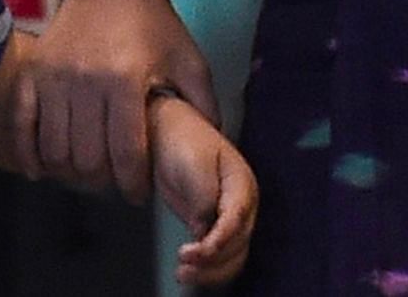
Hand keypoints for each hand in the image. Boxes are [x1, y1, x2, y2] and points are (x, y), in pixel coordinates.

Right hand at [15, 0, 216, 202]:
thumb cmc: (155, 23)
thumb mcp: (189, 60)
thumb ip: (205, 106)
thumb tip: (214, 148)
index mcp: (125, 80)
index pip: (126, 156)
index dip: (133, 186)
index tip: (139, 193)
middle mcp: (85, 80)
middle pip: (87, 160)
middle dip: (103, 183)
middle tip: (113, 182)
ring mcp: (54, 75)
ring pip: (55, 150)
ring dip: (70, 173)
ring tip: (87, 173)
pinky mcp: (32, 70)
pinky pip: (20, 125)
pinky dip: (27, 154)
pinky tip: (41, 171)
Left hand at [149, 91, 256, 287]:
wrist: (165, 133)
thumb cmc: (181, 140)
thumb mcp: (193, 164)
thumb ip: (203, 198)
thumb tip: (203, 230)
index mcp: (242, 184)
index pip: (237, 220)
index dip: (220, 239)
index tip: (199, 250)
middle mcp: (241, 205)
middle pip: (237, 244)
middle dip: (213, 260)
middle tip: (185, 263)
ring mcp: (228, 217)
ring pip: (230, 256)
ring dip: (210, 271)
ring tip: (183, 274)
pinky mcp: (212, 226)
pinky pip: (217, 255)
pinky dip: (206, 268)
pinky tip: (187, 272)